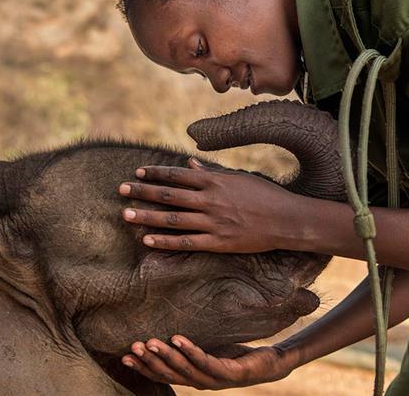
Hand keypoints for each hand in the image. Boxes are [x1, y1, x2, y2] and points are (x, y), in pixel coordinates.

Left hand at [119, 157, 301, 252]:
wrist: (287, 219)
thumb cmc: (265, 195)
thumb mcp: (239, 178)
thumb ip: (212, 173)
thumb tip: (190, 165)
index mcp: (215, 181)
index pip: (178, 175)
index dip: (155, 173)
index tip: (138, 172)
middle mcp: (210, 200)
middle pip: (168, 195)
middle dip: (142, 192)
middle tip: (121, 190)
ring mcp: (213, 222)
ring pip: (172, 219)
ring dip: (146, 216)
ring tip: (125, 214)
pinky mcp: (218, 242)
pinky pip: (186, 242)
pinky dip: (165, 241)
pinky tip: (148, 240)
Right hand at [121, 336, 296, 389]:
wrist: (271, 364)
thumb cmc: (238, 355)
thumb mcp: (210, 349)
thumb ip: (191, 347)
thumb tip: (169, 328)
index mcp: (194, 378)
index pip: (163, 375)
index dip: (144, 368)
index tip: (125, 356)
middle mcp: (202, 382)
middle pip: (170, 374)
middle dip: (150, 361)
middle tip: (133, 347)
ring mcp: (216, 379)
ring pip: (185, 370)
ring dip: (166, 356)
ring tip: (150, 341)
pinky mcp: (230, 373)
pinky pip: (206, 361)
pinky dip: (191, 351)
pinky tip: (179, 338)